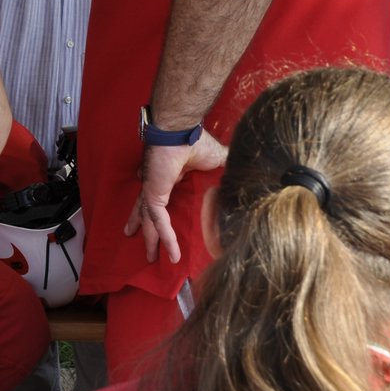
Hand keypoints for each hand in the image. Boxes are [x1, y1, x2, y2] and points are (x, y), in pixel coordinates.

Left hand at [123, 133, 228, 263]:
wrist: (182, 133)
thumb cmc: (196, 142)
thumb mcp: (217, 160)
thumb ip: (226, 170)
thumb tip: (243, 175)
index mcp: (171, 174)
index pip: (162, 195)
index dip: (159, 207)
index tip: (156, 219)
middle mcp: (158, 183)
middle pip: (149, 211)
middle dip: (146, 228)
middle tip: (147, 247)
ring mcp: (154, 190)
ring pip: (150, 220)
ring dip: (151, 240)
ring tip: (151, 257)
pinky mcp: (154, 195)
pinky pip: (159, 221)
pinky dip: (167, 238)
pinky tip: (173, 254)